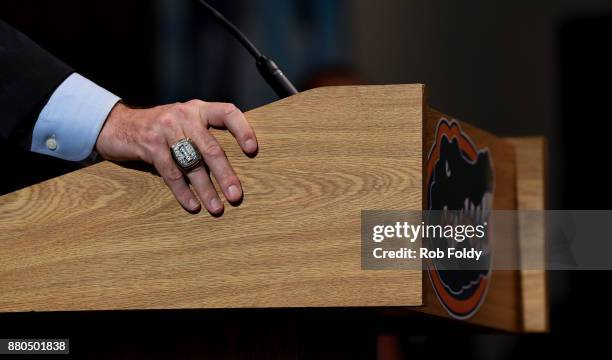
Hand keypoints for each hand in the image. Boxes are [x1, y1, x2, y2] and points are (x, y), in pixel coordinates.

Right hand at [95, 100, 257, 214]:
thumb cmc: (160, 129)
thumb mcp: (183, 123)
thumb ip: (204, 134)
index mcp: (198, 109)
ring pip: (192, 163)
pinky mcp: (150, 144)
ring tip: (216, 208)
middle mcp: (184, 115)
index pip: (228, 113)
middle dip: (225, 174)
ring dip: (206, 189)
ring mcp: (166, 128)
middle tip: (235, 195)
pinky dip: (183, 192)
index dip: (243, 130)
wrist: (117, 125)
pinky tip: (193, 205)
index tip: (253, 150)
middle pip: (211, 147)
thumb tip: (233, 166)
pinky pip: (171, 173)